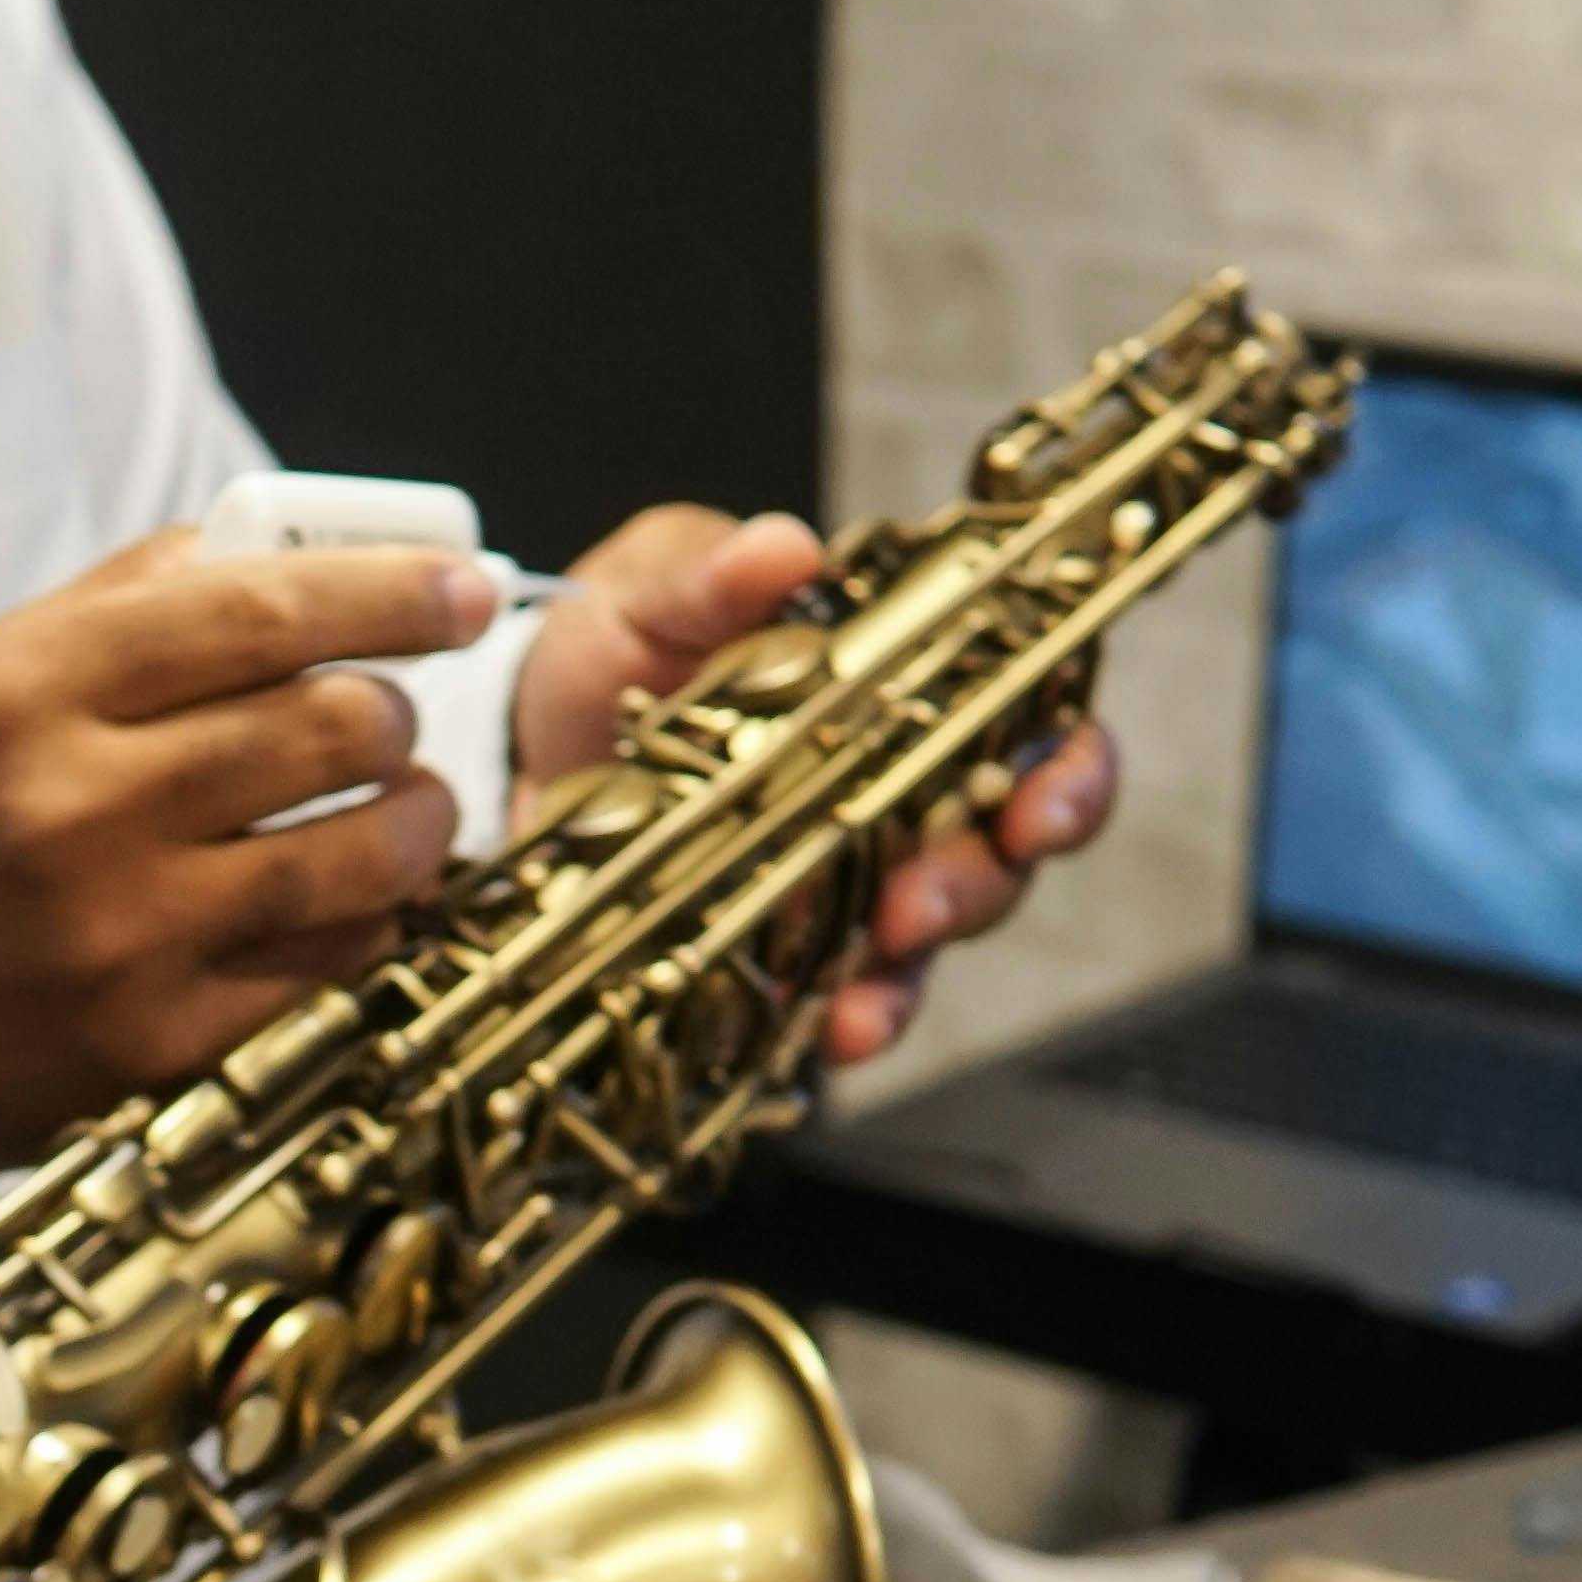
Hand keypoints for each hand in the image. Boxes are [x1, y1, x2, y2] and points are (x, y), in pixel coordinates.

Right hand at [0, 520, 494, 1163]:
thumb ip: (121, 607)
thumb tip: (274, 548)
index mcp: (28, 690)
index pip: (259, 612)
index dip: (388, 594)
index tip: (463, 592)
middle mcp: (79, 807)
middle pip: (328, 728)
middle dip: (394, 712)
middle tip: (390, 715)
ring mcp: (125, 936)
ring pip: (355, 854)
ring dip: (415, 819)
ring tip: (406, 804)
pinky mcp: (159, 1042)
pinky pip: (327, 966)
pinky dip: (368, 922)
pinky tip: (358, 899)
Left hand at [514, 500, 1118, 1065]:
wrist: (516, 748)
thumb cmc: (612, 648)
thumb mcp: (645, 592)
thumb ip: (710, 575)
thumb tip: (782, 549)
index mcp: (900, 684)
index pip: (1031, 722)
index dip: (1065, 769)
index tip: (1041, 806)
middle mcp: (895, 788)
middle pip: (1000, 847)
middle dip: (982, 883)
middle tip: (923, 904)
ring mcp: (844, 880)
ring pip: (927, 937)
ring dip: (912, 969)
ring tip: (869, 990)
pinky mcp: (782, 952)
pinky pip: (837, 999)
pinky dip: (843, 1020)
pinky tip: (829, 1032)